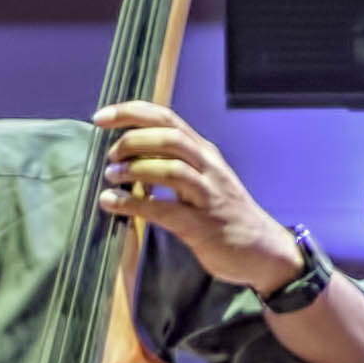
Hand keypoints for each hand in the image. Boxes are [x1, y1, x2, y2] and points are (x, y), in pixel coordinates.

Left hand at [94, 100, 300, 292]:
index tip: (101, 118)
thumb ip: (171, 165)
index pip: (166, 118)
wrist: (262, 250)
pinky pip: (164, 209)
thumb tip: (128, 158)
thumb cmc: (224, 215)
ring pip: (170, 169)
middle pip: (169, 137)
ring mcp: (207, 195)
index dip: (131, 113)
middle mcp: (208, 167)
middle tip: (110, 155)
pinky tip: (112, 203)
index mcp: (204, 152)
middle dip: (132, 139)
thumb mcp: (202, 180)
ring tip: (111, 177)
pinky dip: (133, 204)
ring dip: (134, 170)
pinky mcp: (202, 225)